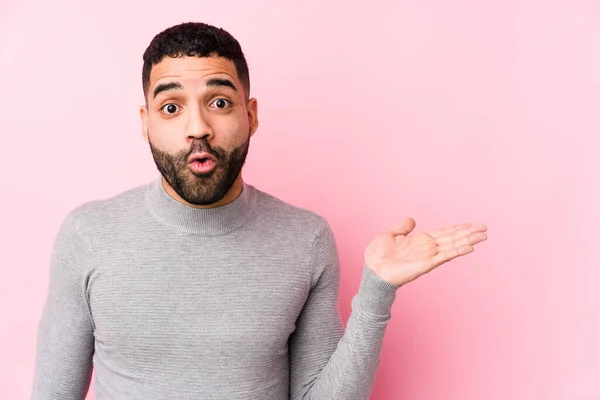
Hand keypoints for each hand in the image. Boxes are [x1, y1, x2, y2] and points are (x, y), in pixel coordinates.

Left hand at [364, 218, 487, 285]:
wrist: (372, 270)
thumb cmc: (377, 256)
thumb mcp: (390, 235)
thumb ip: (402, 228)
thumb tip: (411, 219)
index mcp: (420, 240)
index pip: (443, 232)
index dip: (457, 228)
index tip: (471, 224)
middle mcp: (427, 248)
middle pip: (452, 238)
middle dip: (469, 233)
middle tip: (485, 228)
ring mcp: (428, 256)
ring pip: (453, 246)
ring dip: (468, 240)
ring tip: (483, 236)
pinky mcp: (427, 264)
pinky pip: (445, 256)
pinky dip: (457, 251)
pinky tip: (469, 247)